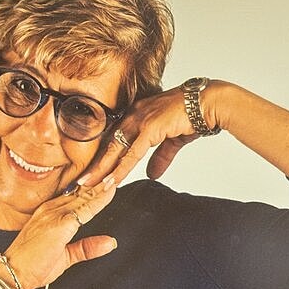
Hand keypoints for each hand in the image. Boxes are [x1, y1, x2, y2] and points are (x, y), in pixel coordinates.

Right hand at [1, 180, 119, 288]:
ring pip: (84, 196)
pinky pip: (84, 208)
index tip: (109, 180)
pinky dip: (99, 199)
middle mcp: (51, 210)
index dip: (93, 188)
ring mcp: (54, 215)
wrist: (12, 274)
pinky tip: (110, 191)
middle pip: (81, 192)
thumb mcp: (65, 257)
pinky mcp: (58, 224)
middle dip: (100, 181)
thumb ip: (87, 248)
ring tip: (118, 174)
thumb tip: (110, 243)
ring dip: (102, 185)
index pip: (76, 196)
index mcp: (49, 213)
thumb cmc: (31, 266)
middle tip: (118, 170)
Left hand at [79, 83, 211, 188]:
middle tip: (80, 182)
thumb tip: (152, 175)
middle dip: (94, 165)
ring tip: (88, 185)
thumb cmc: (193, 115)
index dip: (103, 157)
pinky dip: (120, 169)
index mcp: (137, 114)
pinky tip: (112, 181)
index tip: (93, 171)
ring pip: (115, 150)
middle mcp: (134, 115)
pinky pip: (132, 154)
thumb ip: (160, 157)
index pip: (114, 138)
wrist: (208, 103)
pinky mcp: (150, 128)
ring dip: (101, 169)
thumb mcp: (172, 140)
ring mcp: (140, 120)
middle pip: (108, 144)